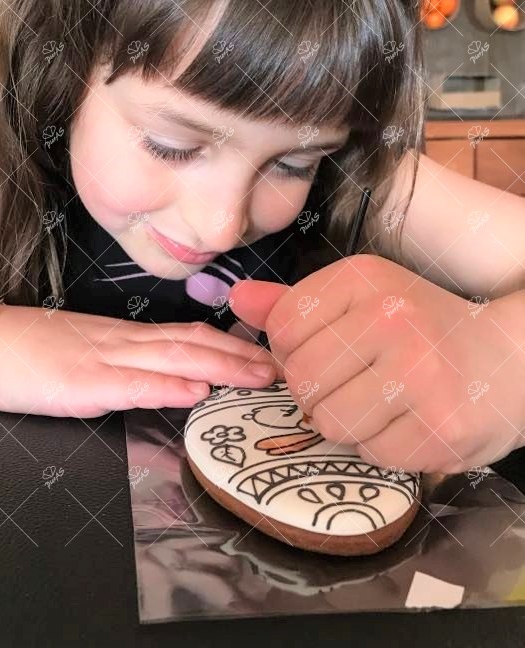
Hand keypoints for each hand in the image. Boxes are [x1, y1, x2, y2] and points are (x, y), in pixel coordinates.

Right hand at [0, 305, 277, 417]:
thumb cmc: (29, 352)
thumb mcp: (85, 352)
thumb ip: (125, 362)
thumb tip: (167, 374)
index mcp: (124, 337)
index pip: (188, 334)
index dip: (230, 342)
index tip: (265, 351)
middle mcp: (123, 342)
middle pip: (192, 341)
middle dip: (240, 354)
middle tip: (282, 366)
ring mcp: (105, 359)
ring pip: (173, 356)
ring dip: (221, 365)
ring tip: (258, 376)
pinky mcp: (83, 383)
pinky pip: (133, 383)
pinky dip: (168, 385)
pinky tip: (195, 389)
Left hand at [229, 255, 524, 473]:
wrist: (513, 357)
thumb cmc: (424, 327)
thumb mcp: (362, 297)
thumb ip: (295, 303)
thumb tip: (235, 300)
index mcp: (364, 279)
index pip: (282, 328)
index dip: (292, 351)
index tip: (326, 351)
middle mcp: (391, 318)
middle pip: (301, 380)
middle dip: (319, 392)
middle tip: (357, 382)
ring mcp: (419, 374)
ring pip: (331, 423)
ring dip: (350, 423)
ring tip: (384, 403)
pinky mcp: (441, 427)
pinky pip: (373, 454)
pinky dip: (385, 447)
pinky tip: (411, 421)